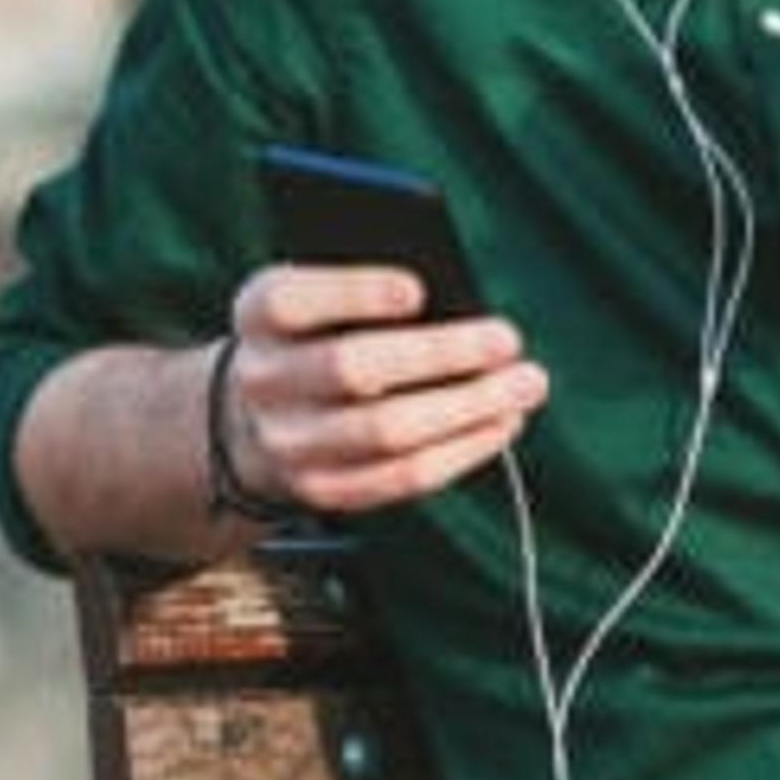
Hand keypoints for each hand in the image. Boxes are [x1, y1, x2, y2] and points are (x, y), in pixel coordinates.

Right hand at [219, 264, 546, 514]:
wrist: (255, 415)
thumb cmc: (317, 333)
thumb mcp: (321, 296)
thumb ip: (366, 290)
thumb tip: (451, 298)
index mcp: (258, 316)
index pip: (292, 301)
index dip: (353, 293)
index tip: (419, 289)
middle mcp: (263, 381)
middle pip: (351, 369)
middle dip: (440, 353)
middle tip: (508, 338)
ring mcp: (288, 444)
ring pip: (386, 432)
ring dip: (468, 408)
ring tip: (525, 384)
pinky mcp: (321, 489)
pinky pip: (399, 479)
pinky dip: (460, 452)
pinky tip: (501, 424)